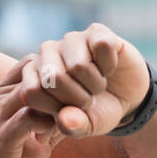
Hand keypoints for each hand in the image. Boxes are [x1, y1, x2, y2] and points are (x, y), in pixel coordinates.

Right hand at [0, 56, 67, 157]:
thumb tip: (76, 108)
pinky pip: (30, 117)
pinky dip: (51, 120)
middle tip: (84, 96)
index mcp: (0, 96)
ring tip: (77, 113)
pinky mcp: (1, 139)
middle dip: (63, 81)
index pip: (30, 63)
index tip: (77, 88)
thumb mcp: (33, 137)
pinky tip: (59, 132)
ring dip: (60, 100)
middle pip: (34, 69)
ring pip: (34, 90)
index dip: (56, 70)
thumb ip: (50, 119)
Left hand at [19, 23, 149, 137]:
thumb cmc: (97, 111)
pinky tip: (108, 67)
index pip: (31, 92)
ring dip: (96, 84)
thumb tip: (64, 120)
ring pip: (79, 65)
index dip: (54, 109)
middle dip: (78, 98)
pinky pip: (101, 47)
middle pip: (53, 78)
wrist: (125, 97)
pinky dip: (110, 65)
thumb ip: (72, 126)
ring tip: (98, 85)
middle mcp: (47, 52)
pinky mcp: (95, 31)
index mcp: (34, 75)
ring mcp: (70, 39)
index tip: (69, 113)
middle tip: (88, 99)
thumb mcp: (85, 126)